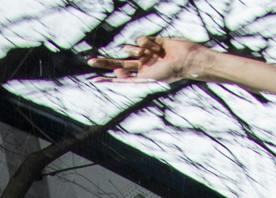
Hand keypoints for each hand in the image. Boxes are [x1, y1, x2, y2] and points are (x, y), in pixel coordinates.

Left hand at [89, 33, 207, 82]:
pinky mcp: (150, 42)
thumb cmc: (169, 72)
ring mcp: (145, 53)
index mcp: (141, 77)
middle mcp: (141, 66)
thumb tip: (115, 71)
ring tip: (153, 54)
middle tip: (89, 62)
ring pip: (131, 49)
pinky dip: (147, 43)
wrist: (185, 58)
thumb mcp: (149, 77)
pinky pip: (141, 40)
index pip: (121, 78)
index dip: (108, 79)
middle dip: (105, 62)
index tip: (95, 80)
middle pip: (118, 63)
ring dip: (137, 50)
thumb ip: (132, 76)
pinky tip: (158, 47)